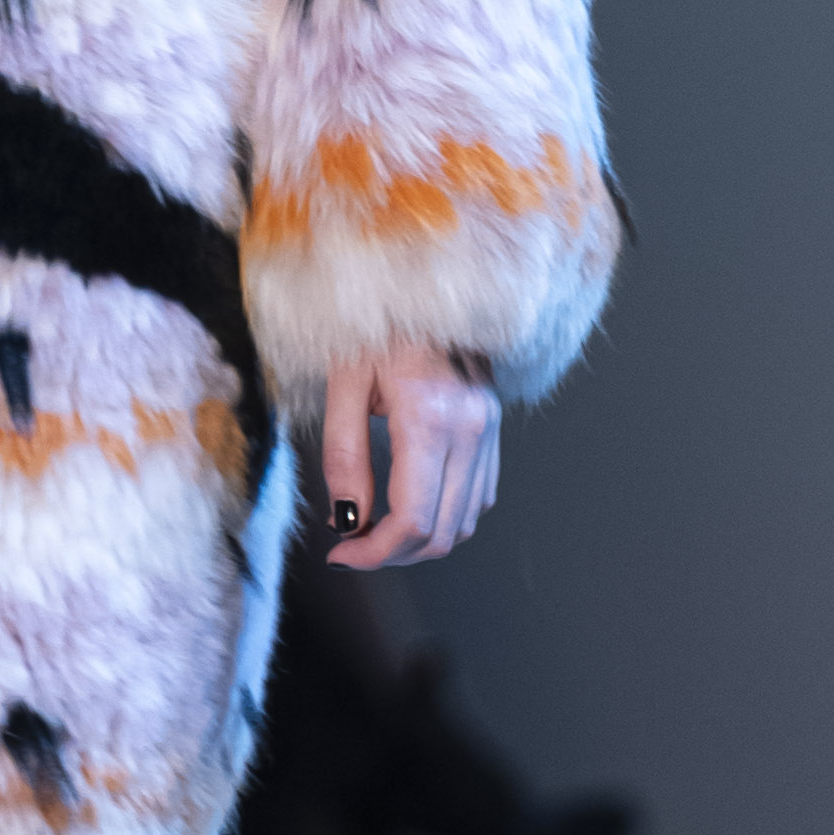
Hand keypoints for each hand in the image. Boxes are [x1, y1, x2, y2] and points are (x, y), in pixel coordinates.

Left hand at [322, 345, 498, 568]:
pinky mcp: (494, 427)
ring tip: (374, 529)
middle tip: (350, 547)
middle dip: (393, 555)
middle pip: (443, 533)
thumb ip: (344, 457)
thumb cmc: (373, 324)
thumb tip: (348, 521)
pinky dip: (445, 516)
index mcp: (430, 418)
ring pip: (466, 522)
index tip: (339, 554)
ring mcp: (490, 428)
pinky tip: (407, 505)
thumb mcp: (342, 385)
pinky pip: (479, 496)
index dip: (374, 554)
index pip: (414, 521)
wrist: (421, 279)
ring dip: (420, 541)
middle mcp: (471, 429)